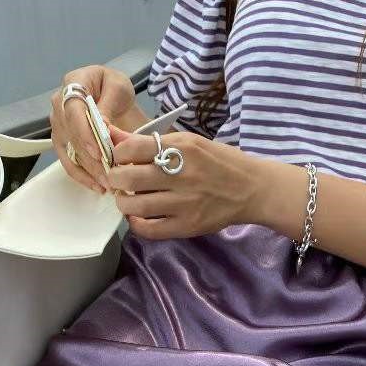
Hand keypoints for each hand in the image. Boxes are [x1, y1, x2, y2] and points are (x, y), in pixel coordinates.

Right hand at [49, 65, 136, 193]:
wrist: (112, 97)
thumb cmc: (115, 88)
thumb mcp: (119, 87)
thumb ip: (109, 103)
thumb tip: (100, 124)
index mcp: (73, 83)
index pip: (73, 110)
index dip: (84, 133)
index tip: (98, 152)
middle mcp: (60, 104)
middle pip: (71, 136)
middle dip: (91, 159)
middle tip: (110, 175)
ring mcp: (59, 125)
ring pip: (70, 152)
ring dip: (89, 171)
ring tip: (108, 184)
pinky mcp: (62, 143)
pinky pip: (68, 163)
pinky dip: (83, 177)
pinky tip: (97, 186)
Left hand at [104, 124, 262, 238]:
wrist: (251, 188)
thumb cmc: (218, 161)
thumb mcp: (188, 142)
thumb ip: (151, 142)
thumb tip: (114, 137)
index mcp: (182, 147)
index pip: (132, 148)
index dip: (118, 153)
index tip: (120, 158)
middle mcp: (182, 174)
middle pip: (129, 177)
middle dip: (115, 178)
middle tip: (117, 179)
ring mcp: (185, 203)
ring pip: (136, 205)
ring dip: (123, 202)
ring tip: (126, 198)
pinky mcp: (187, 225)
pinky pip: (150, 229)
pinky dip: (136, 223)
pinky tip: (138, 216)